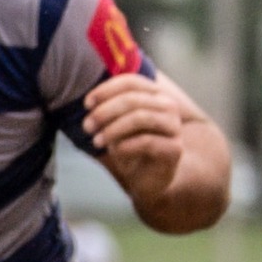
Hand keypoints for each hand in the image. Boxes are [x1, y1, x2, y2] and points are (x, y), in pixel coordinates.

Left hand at [83, 77, 183, 203]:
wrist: (148, 179)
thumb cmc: (129, 147)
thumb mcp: (114, 125)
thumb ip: (107, 110)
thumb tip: (90, 102)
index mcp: (154, 95)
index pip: (131, 82)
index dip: (106, 90)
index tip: (87, 104)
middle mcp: (168, 106)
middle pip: (133, 99)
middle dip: (105, 112)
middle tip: (87, 127)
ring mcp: (174, 127)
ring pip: (141, 117)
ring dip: (113, 129)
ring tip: (97, 141)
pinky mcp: (174, 149)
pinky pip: (147, 141)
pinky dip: (125, 145)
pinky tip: (115, 151)